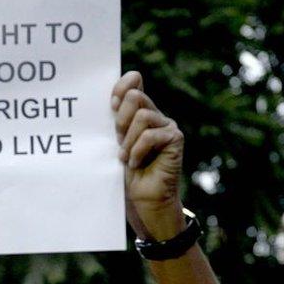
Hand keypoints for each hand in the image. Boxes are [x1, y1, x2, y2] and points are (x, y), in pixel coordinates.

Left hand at [112, 71, 185, 240]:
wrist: (142, 200)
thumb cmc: (126, 175)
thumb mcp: (114, 143)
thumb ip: (114, 121)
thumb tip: (109, 99)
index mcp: (138, 112)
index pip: (133, 82)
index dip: (120, 87)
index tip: (109, 105)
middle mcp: (155, 115)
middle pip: (135, 96)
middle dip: (120, 120)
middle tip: (118, 140)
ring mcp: (167, 126)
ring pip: (142, 116)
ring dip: (128, 140)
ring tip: (126, 157)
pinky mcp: (175, 139)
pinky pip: (151, 135)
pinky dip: (138, 151)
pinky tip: (136, 164)